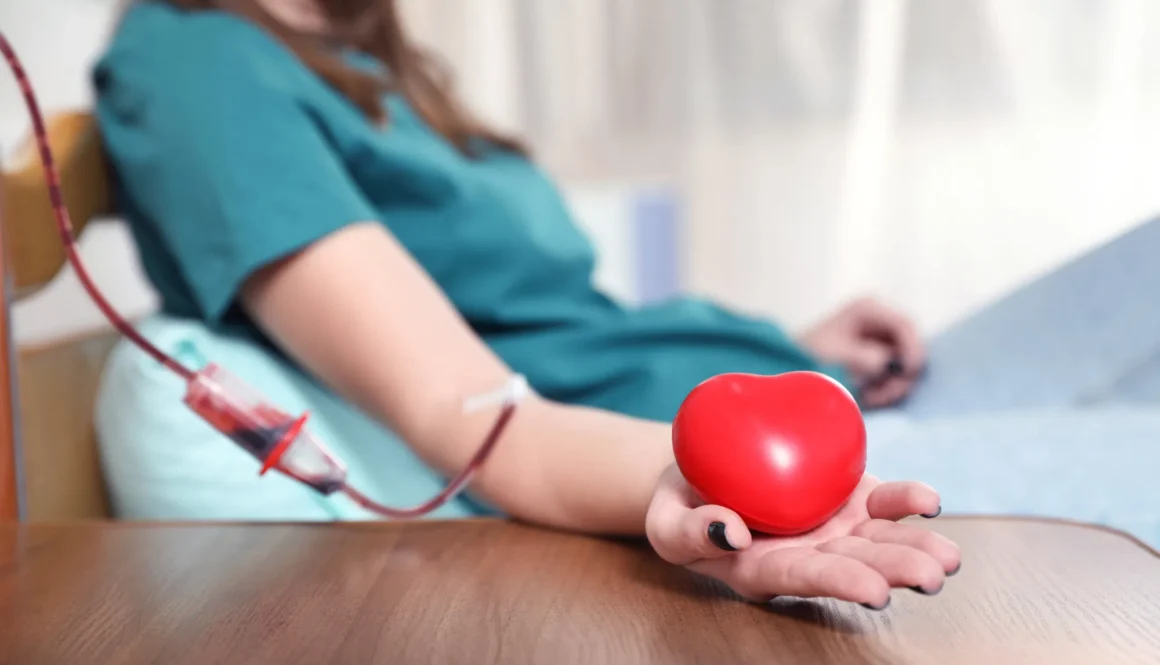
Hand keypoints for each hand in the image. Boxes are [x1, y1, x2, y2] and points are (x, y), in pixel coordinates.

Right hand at [645, 464, 959, 607]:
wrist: (698, 473)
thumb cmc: (678, 504)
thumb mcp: (666, 522)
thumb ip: (690, 532)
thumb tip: (731, 532)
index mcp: (765, 570)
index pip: (807, 578)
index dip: (841, 583)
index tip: (874, 592)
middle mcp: (808, 555)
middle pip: (857, 565)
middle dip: (896, 570)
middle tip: (932, 575)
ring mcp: (833, 527)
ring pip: (880, 540)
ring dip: (916, 546)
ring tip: (948, 558)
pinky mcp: (846, 496)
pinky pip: (882, 501)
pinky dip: (906, 501)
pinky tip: (928, 503)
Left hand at [799, 297, 925, 406]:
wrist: (790, 370)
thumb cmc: (810, 357)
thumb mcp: (841, 356)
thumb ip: (868, 359)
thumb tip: (887, 365)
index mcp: (868, 309)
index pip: (905, 325)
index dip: (914, 349)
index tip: (908, 373)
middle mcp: (878, 321)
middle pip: (909, 347)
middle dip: (900, 374)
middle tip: (883, 393)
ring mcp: (879, 340)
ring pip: (903, 366)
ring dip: (891, 385)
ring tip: (870, 396)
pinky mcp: (877, 360)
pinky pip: (893, 376)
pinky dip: (884, 389)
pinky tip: (868, 396)